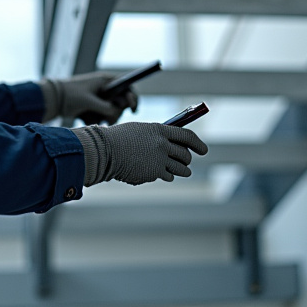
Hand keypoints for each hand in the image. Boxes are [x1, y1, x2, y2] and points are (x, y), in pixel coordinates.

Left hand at [39, 72, 138, 124]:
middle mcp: (105, 89)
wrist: (52, 100)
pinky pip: (103, 117)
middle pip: (122, 101)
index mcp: (105, 81)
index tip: (132, 107)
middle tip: (110, 120)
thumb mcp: (88, 101)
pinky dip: (98, 121)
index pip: (127, 85)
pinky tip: (86, 121)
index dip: (133, 96)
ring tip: (97, 123)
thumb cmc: (70, 94)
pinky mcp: (94, 109)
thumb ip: (104, 107)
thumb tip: (116, 113)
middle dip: (118, 112)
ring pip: (113, 111)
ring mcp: (100, 99)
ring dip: (108, 119)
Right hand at [71, 122, 206, 185]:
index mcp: (159, 130)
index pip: (187, 136)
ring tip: (180, 171)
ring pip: (181, 169)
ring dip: (181, 170)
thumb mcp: (140, 131)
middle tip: (185, 161)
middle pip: (185, 154)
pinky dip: (165, 175)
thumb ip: (157, 136)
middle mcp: (162, 145)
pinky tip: (157, 172)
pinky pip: (167, 176)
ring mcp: (159, 160)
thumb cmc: (119, 139)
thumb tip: (173, 143)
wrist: (103, 152)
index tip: (203, 150)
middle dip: (187, 159)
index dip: (198, 143)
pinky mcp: (154, 173)